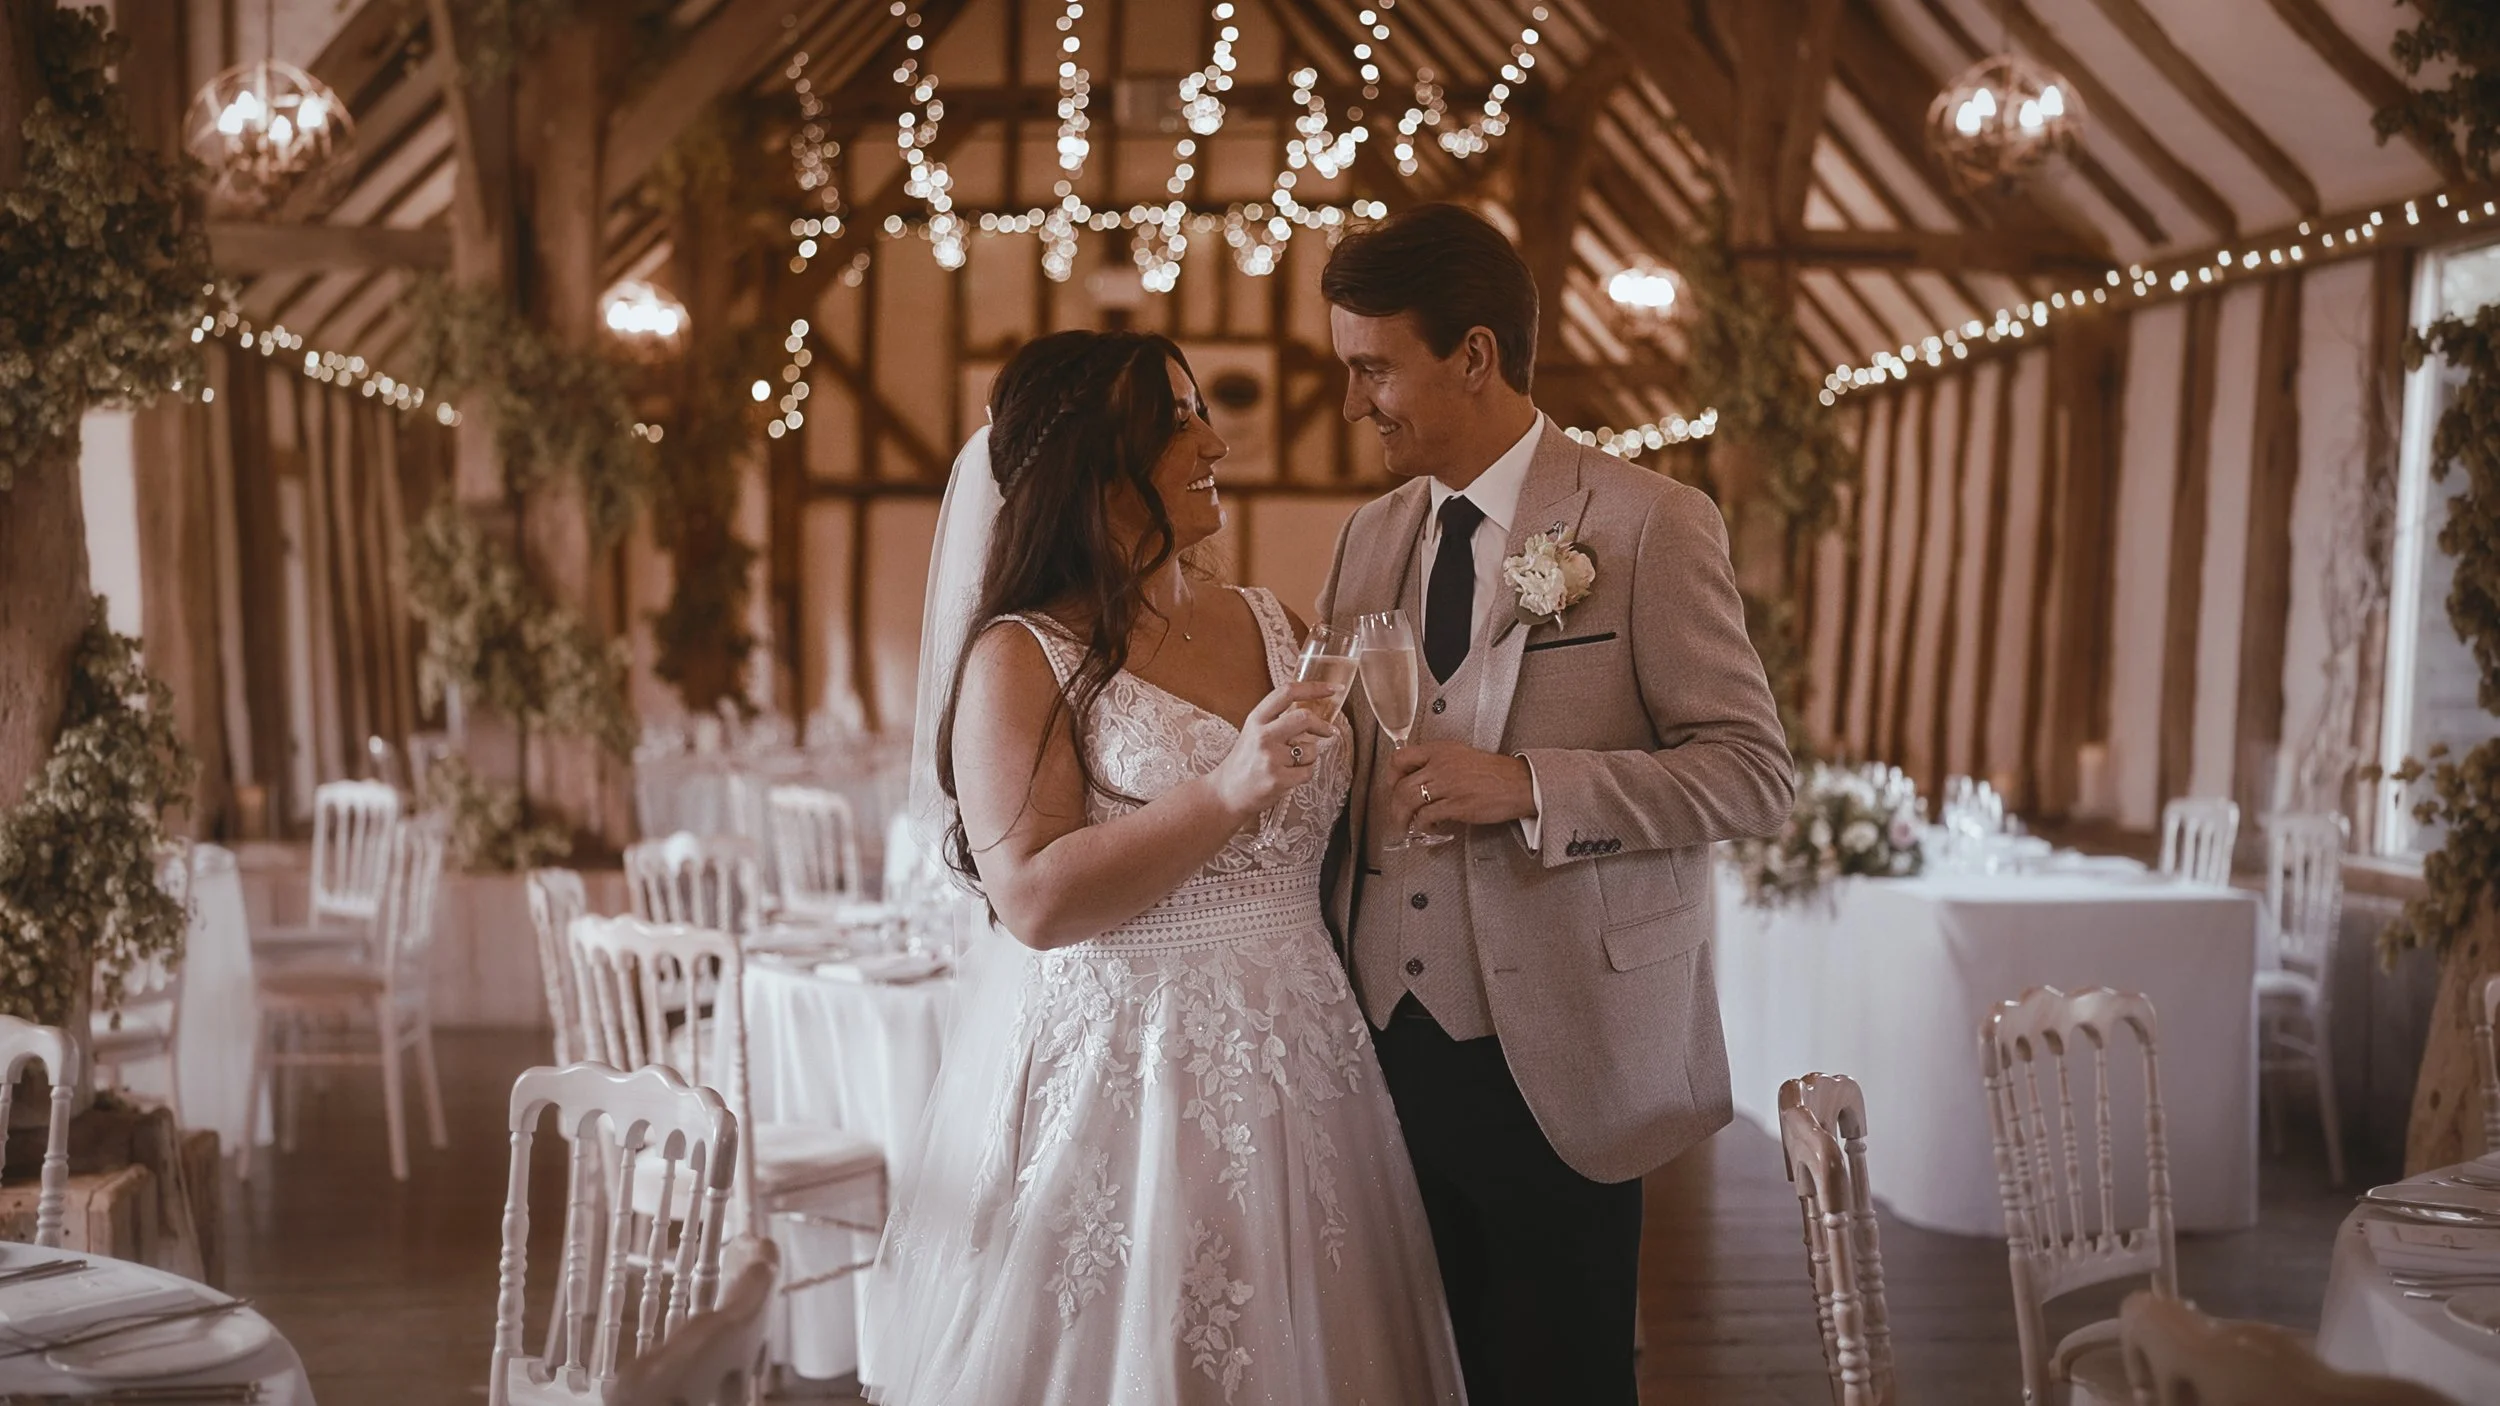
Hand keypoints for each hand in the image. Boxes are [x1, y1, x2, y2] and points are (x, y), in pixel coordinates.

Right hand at [1209, 682, 1335, 821]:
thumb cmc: (1244, 762)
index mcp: (1256, 719)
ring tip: (1291, 764)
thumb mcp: (1253, 732)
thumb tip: (1311, 708)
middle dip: (1322, 725)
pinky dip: (1304, 774)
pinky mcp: (1278, 779)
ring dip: (1309, 757)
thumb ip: (1276, 719)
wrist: (1226, 794)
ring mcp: (1270, 758)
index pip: (1287, 692)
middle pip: (1304, 718)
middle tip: (1329, 731)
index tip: (1332, 689)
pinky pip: (1308, 771)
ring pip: (1311, 750)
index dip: (1314, 687)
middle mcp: (1263, 736)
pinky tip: (1289, 776)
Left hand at [1385, 741, 1535, 835]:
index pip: (1400, 758)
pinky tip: (1428, 828)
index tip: (1392, 787)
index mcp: (1440, 750)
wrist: (1520, 783)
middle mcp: (1440, 765)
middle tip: (1396, 814)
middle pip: (1401, 785)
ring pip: (1409, 801)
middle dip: (1393, 805)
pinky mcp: (1456, 805)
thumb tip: (1418, 778)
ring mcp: (1448, 785)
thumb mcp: (1461, 756)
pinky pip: (1426, 817)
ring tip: (1406, 826)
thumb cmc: (1495, 772)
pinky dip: (1422, 826)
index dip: (1391, 776)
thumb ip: (1438, 763)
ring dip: (1403, 818)